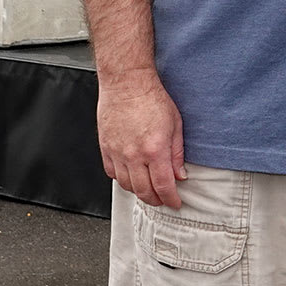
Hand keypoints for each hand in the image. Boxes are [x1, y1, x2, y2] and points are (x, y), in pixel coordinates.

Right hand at [98, 68, 186, 207]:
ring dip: (139, 192)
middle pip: (144, 191)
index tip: (175, 202)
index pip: (163, 186)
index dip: (171, 199)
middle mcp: (134, 154)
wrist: (127, 83)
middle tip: (163, 199)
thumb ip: (177, 153)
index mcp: (154, 149)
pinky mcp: (105, 148)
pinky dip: (122, 179)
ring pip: (127, 185)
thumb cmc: (151, 98)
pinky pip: (112, 173)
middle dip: (156, 200)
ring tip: (148, 190)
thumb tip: (180, 174)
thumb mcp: (176, 124)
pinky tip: (131, 176)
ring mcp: (117, 153)